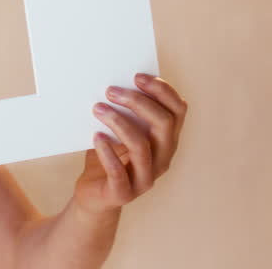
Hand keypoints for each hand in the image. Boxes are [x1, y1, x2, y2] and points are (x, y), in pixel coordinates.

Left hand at [72, 73, 186, 215]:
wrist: (94, 195)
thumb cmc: (108, 155)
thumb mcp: (118, 130)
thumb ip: (124, 110)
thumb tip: (113, 79)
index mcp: (166, 140)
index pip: (178, 110)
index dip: (162, 90)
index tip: (137, 76)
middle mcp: (162, 158)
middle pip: (164, 124)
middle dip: (138, 102)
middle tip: (110, 90)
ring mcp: (145, 178)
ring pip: (141, 146)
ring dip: (118, 123)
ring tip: (98, 109)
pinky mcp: (124, 193)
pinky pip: (118, 172)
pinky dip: (106, 152)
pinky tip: (96, 137)